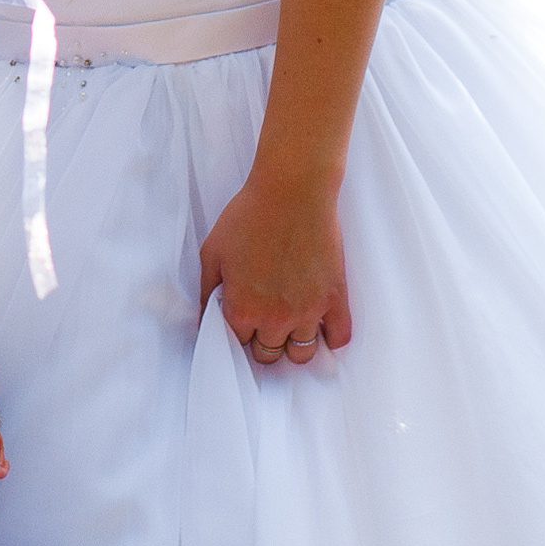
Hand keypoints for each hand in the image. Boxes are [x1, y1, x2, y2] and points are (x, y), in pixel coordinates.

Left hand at [197, 171, 350, 366]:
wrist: (293, 190)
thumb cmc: (249, 214)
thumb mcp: (212, 252)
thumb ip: (206, 291)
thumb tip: (204, 318)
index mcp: (242, 309)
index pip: (237, 344)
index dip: (237, 334)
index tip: (241, 322)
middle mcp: (275, 318)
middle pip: (268, 355)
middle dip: (263, 344)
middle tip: (264, 325)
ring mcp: (309, 310)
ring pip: (302, 354)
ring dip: (293, 346)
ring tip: (291, 328)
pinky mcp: (335, 297)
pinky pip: (340, 337)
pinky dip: (331, 338)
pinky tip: (321, 327)